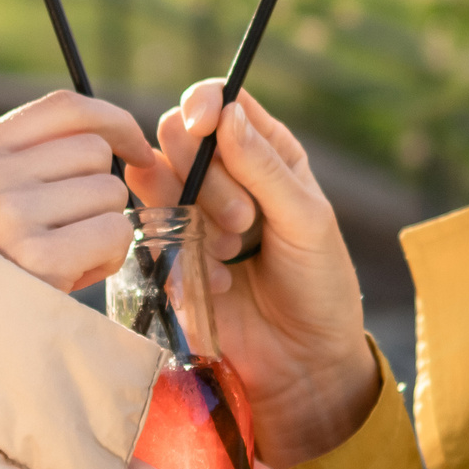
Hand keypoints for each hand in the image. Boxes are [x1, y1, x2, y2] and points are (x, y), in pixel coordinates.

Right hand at [0, 93, 157, 293]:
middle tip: (72, 230)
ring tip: (67, 257)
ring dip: (105, 227)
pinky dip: (109, 257)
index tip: (134, 150)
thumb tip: (116, 136)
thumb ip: (31, 159)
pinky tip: (75, 275)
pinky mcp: (39, 257)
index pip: (63, 108)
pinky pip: (115, 232)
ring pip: (110, 191)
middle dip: (101, 189)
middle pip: (93, 150)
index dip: (113, 122)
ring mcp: (10, 215)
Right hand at [131, 83, 378, 465]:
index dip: (203, 105)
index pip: (219, 104)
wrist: (301, 364)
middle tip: (243, 221)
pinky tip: (221, 282)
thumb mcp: (306, 219)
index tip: (203, 124)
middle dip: (204, 174)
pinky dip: (183, 255)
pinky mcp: (168, 254)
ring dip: (192, 213)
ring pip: (156, 180)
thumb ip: (264, 166)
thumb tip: (225, 112)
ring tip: (232, 251)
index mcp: (265, 152)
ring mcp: (190, 214)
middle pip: (177, 136)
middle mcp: (223, 176)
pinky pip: (150, 233)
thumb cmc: (319, 285)